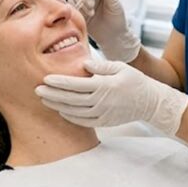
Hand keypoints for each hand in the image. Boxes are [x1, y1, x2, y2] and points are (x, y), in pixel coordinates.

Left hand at [36, 58, 187, 134]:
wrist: (150, 102)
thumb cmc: (135, 81)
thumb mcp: (120, 67)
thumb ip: (101, 66)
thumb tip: (83, 64)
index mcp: (104, 86)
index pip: (76, 85)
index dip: (59, 82)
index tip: (45, 79)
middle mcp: (101, 102)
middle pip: (71, 99)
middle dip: (52, 95)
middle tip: (37, 90)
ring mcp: (102, 114)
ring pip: (74, 112)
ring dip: (58, 106)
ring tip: (45, 100)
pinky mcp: (104, 122)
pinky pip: (82, 121)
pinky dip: (70, 117)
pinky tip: (60, 111)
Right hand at [70, 0, 141, 62]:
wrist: (113, 36)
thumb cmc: (118, 20)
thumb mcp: (116, 6)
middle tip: (91, 5)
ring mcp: (84, 1)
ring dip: (80, 3)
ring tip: (90, 13)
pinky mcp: (78, 10)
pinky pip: (70, 5)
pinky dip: (75, 9)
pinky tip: (84, 15)